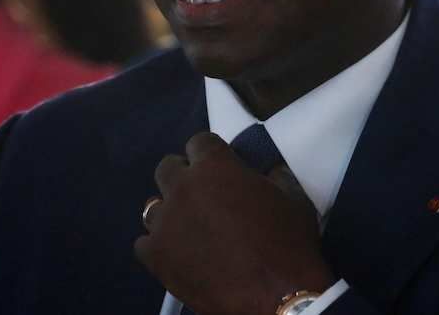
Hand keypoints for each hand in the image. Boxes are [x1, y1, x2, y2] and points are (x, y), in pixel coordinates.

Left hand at [135, 132, 335, 314]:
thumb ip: (273, 177)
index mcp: (215, 167)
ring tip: (189, 229)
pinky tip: (178, 255)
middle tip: (203, 196)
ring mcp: (165, 223)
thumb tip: (267, 171)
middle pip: (167, 168)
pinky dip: (159, 246)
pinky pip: (144, 243)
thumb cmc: (289, 243)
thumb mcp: (293, 198)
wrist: (278, 296)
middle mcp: (182, 188)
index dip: (211, 155)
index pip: (199, 142)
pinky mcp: (156, 257)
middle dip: (183, 177)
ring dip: (170, 212)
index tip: (220, 168)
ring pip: (153, 206)